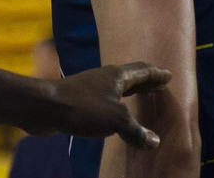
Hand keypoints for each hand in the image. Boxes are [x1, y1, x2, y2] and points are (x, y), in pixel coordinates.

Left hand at [31, 62, 169, 149]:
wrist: (45, 107)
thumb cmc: (82, 107)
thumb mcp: (115, 119)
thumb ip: (136, 130)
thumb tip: (154, 141)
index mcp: (117, 76)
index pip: (142, 71)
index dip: (156, 75)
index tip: (168, 75)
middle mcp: (104, 78)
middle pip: (130, 77)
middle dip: (145, 81)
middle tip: (159, 84)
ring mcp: (90, 88)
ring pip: (116, 88)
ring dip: (131, 92)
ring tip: (140, 97)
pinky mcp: (79, 100)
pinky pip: (105, 100)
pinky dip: (116, 105)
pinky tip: (114, 115)